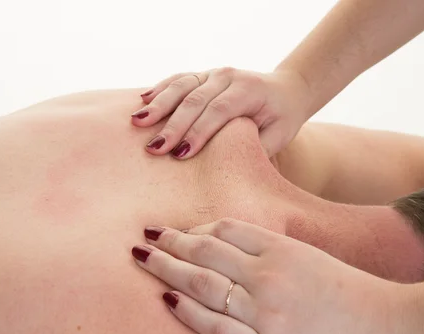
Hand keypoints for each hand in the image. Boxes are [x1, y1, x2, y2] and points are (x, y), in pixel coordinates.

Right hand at [131, 68, 311, 158]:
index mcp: (249, 90)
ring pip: (181, 86)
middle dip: (172, 125)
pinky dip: (159, 89)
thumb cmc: (281, 119)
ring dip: (158, 105)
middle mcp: (228, 76)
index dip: (198, 132)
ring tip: (137, 123)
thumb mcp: (278, 136)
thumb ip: (255, 148)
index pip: (218, 111)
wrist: (286, 91)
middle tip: (153, 149)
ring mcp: (213, 73)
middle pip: (194, 100)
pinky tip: (142, 101)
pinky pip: (177, 79)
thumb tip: (229, 170)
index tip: (180, 155)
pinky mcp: (202, 75)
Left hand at [131, 218, 400, 333]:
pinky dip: (187, 309)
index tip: (179, 232)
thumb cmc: (358, 297)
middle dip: (171, 242)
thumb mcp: (316, 260)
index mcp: (284, 249)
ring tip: (143, 259)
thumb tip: (243, 252)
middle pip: (205, 250)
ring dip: (167, 268)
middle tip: (146, 238)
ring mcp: (265, 312)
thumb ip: (279, 253)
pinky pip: (215, 325)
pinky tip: (167, 298)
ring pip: (202, 283)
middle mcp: (268, 274)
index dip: (197, 229)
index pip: (226, 229)